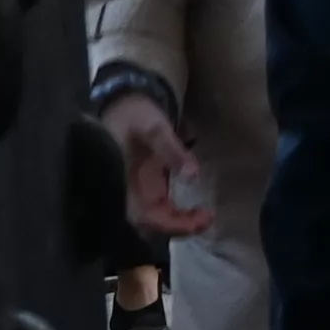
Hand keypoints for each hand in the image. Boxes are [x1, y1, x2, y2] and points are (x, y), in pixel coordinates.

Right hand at [99, 87, 215, 238]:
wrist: (125, 102)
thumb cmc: (134, 114)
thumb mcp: (154, 128)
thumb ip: (172, 151)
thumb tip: (192, 176)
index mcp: (121, 182)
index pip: (142, 215)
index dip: (168, 224)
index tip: (195, 223)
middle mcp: (127, 192)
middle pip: (151, 222)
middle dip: (178, 226)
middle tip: (208, 219)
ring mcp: (137, 190)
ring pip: (156, 217)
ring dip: (180, 222)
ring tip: (206, 216)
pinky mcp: (147, 186)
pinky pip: (161, 207)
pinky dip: (178, 213)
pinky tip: (198, 211)